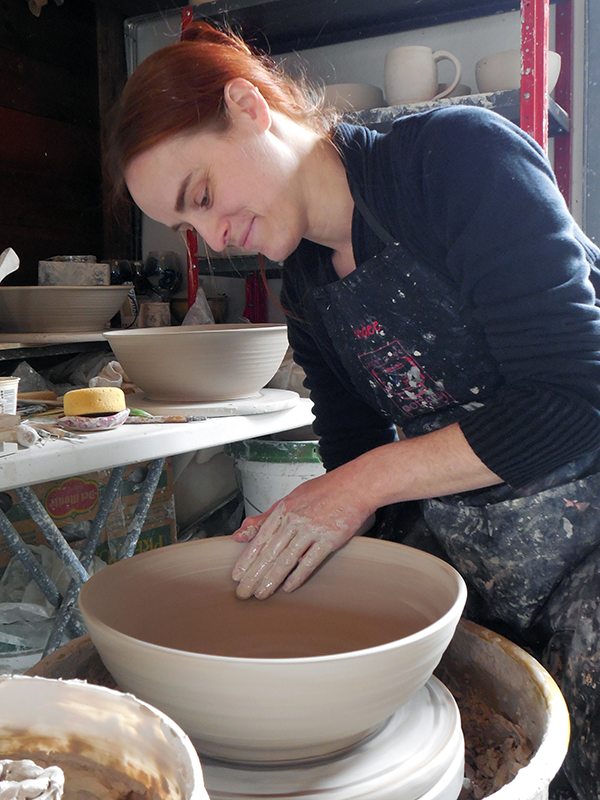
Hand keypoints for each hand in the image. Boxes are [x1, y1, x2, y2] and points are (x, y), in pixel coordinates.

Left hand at [231, 471, 372, 599]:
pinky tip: (288, 588)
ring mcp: (311, 530)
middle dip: (254, 576)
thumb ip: (266, 518)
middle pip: (269, 553)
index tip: (237, 575)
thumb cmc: (325, 490)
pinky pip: (309, 562)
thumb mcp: (290, 498)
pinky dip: (298, 576)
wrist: (355, 486)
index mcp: (283, 510)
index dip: (247, 560)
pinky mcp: (328, 539)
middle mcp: (294, 520)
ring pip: (286, 560)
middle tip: (243, 592)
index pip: (259, 539)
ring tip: (261, 594)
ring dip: (271, 580)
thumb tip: (240, 534)